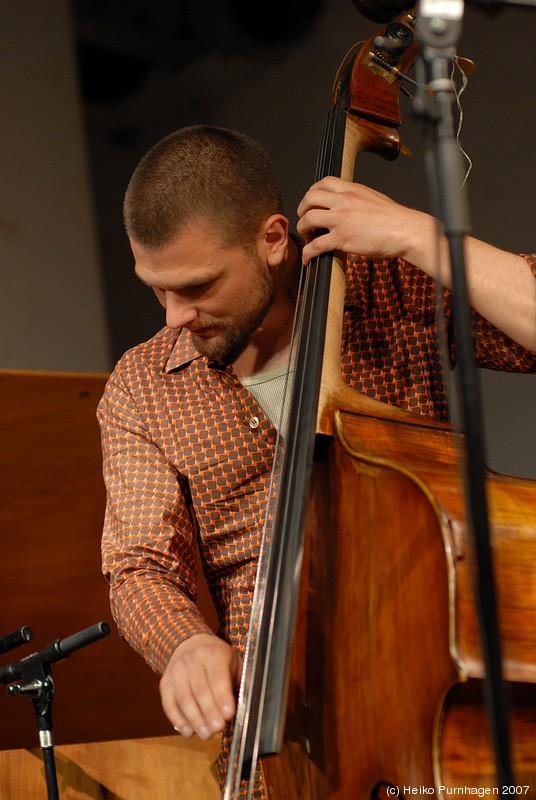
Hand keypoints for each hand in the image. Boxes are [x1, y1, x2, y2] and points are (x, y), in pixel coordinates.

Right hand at [159, 633, 242, 739]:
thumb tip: (250, 702)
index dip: (222, 696)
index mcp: (213, 653)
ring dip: (195, 720)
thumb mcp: (232, 661)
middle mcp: (192, 660)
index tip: (228, 714)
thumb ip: (241, 680)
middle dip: (209, 712)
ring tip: (206, 734)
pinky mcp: (165, 683)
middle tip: (217, 728)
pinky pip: (169, 704)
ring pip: (184, 699)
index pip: (217, 676)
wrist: (189, 644)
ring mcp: (176, 671)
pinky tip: (188, 731)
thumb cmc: (216, 657)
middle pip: (200, 690)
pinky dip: (178, 720)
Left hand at [296, 176, 431, 266]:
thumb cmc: (394, 219)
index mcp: (352, 189)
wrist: (406, 230)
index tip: (311, 203)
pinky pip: (315, 245)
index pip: (323, 182)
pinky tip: (307, 258)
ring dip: (302, 230)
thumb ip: (356, 199)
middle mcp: (344, 200)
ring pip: (308, 219)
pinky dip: (307, 253)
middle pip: (309, 198)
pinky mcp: (342, 238)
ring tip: (308, 238)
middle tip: (305, 221)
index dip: (312, 192)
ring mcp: (342, 219)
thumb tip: (347, 206)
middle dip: (301, 210)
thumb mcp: (373, 198)